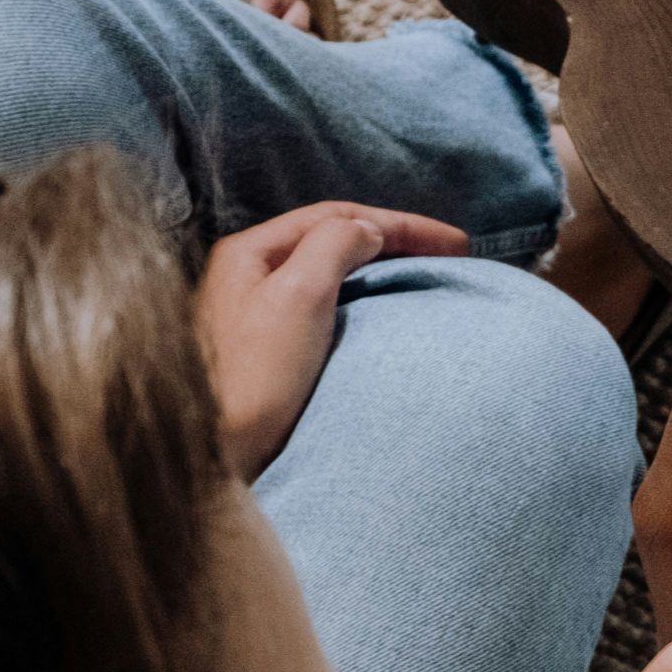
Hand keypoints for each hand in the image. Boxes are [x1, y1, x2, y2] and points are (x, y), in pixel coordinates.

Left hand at [195, 203, 467, 477]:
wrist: (214, 454)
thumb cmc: (253, 378)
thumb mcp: (298, 295)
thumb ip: (335, 247)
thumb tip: (368, 231)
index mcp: (250, 253)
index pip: (337, 218)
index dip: (401, 224)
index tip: (456, 244)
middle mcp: (250, 275)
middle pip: (333, 241)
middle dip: (395, 242)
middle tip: (451, 256)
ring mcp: (258, 313)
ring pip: (332, 274)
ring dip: (382, 269)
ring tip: (426, 279)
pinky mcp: (271, 352)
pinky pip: (328, 308)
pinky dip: (366, 301)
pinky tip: (386, 315)